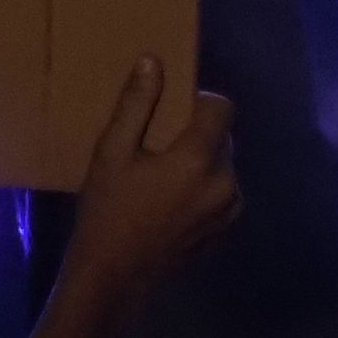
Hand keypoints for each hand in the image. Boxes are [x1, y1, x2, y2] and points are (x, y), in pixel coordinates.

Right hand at [58, 56, 240, 307]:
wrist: (115, 277)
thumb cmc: (108, 211)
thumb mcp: (112, 152)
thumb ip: (136, 104)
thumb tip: (153, 61)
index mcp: (200, 159)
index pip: (222, 107)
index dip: (198, 102)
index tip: (169, 113)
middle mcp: (225, 183)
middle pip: (222, 136)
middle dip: (196, 133)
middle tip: (156, 147)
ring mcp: (229, 210)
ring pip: (223, 164)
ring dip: (201, 160)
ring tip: (161, 177)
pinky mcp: (224, 229)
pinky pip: (221, 191)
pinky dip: (203, 186)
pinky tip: (169, 201)